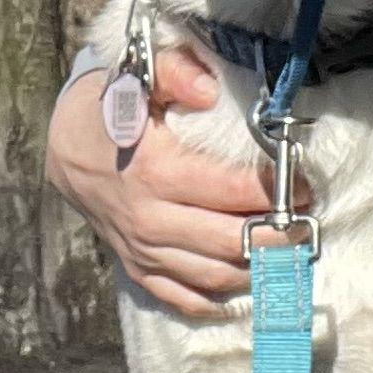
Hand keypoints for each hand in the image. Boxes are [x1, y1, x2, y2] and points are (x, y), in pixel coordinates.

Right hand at [43, 45, 306, 319]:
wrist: (66, 150)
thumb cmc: (111, 109)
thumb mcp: (137, 78)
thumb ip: (175, 74)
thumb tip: (210, 89)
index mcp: (156, 172)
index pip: (234, 191)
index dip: (278, 189)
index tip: (304, 183)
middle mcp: (150, 219)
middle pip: (233, 242)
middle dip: (279, 234)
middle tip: (307, 220)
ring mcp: (144, 251)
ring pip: (217, 276)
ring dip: (260, 268)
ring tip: (288, 249)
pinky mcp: (139, 269)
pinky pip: (186, 299)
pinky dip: (221, 299)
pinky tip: (249, 280)